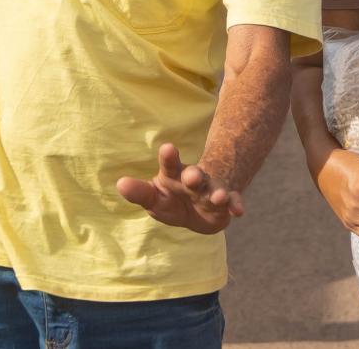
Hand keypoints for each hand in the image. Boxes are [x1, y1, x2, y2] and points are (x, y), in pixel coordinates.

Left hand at [116, 143, 242, 235]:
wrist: (199, 211)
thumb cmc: (171, 199)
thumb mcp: (154, 198)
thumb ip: (140, 193)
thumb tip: (120, 183)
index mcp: (174, 175)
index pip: (169, 165)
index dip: (169, 157)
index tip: (167, 148)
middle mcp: (194, 180)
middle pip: (194, 175)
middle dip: (194, 175)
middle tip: (192, 176)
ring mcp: (210, 191)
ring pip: (215, 189)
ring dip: (216, 193)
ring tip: (217, 197)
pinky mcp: (224, 205)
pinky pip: (232, 202)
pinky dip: (235, 205)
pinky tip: (238, 211)